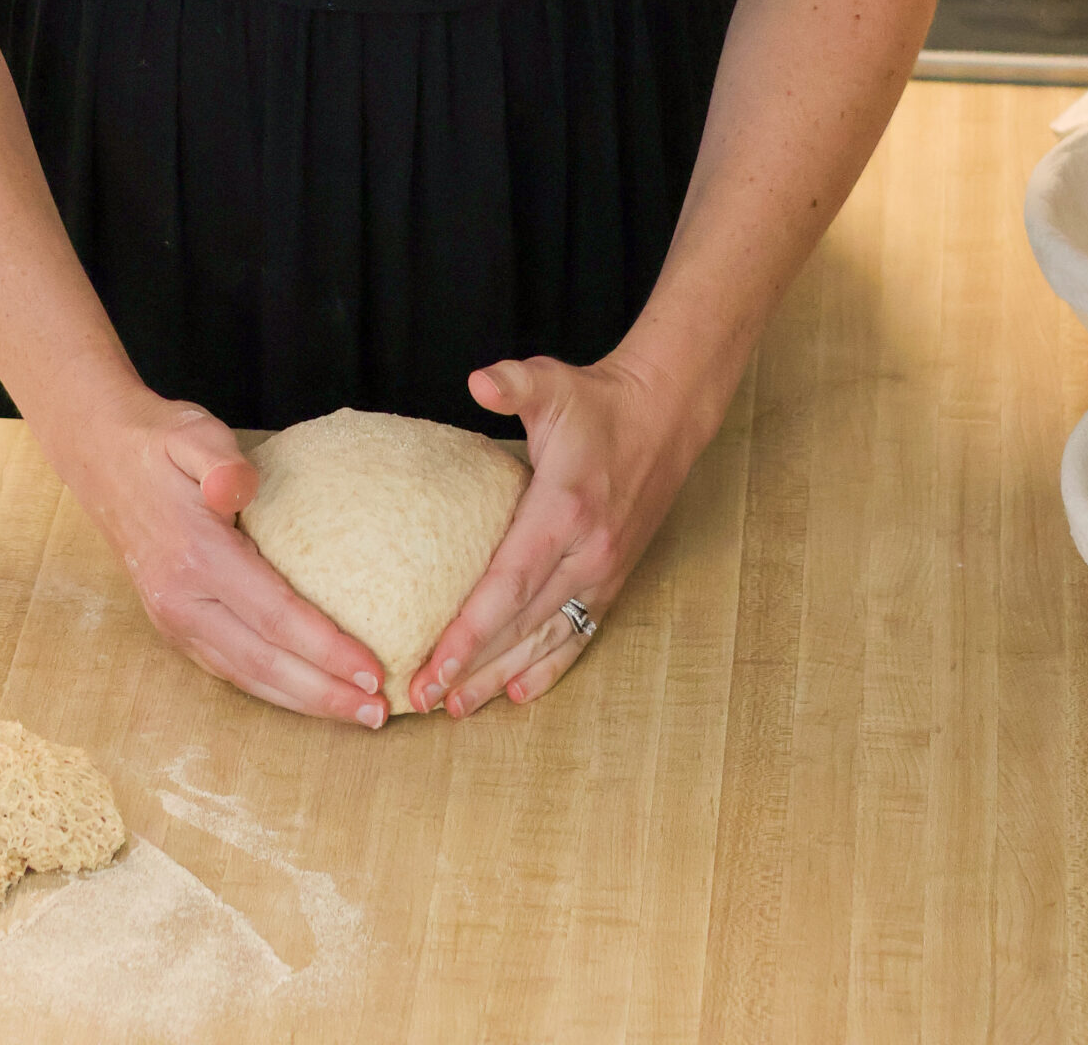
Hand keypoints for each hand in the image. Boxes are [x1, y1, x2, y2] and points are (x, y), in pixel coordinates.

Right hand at [73, 389, 391, 727]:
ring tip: (356, 712)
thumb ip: (220, 459)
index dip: (326, 648)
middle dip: (325, 694)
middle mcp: (180, 601)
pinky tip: (307, 694)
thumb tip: (240, 485)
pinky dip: (273, 689)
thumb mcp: (193, 433)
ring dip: (303, 701)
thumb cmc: (160, 443)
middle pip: (263, 663)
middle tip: (379, 711)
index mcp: (195, 557)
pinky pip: (229, 669)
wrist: (101, 457)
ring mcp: (172, 620)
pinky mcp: (172, 625)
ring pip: (245, 677)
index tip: (375, 668)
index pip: (274, 616)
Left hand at [407, 351, 702, 719]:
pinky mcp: (613, 579)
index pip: (509, 583)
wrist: (663, 417)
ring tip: (459, 708)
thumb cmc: (595, 403)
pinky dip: (550, 667)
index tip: (435, 664)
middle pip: (522, 625)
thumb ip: (513, 384)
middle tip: (424, 698)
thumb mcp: (552, 383)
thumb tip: (477, 380)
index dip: (471, 630)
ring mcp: (604, 572)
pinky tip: (520, 693)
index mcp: (565, 510)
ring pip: (548, 639)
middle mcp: (588, 552)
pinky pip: (579, 634)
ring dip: (503, 676)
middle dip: (473, 667)